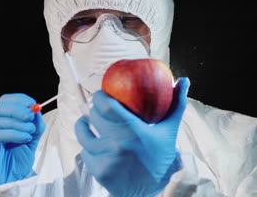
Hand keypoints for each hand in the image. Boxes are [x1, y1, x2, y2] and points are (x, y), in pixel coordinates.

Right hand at [0, 93, 45, 185]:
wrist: (7, 182)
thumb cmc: (14, 162)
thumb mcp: (29, 140)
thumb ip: (34, 125)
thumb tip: (37, 110)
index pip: (3, 102)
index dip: (18, 100)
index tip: (33, 104)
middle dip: (16, 109)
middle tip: (31, 116)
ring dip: (17, 124)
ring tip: (30, 132)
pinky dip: (12, 134)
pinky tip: (24, 138)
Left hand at [75, 77, 189, 196]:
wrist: (150, 193)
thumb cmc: (160, 157)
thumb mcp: (169, 132)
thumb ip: (176, 105)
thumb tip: (183, 80)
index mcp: (136, 132)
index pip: (107, 106)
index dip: (99, 97)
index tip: (99, 94)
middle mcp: (119, 145)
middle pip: (94, 117)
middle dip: (93, 110)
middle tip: (96, 108)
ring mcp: (107, 159)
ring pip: (84, 135)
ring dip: (83, 127)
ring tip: (85, 122)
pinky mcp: (98, 171)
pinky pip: (85, 152)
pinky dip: (88, 149)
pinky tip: (93, 146)